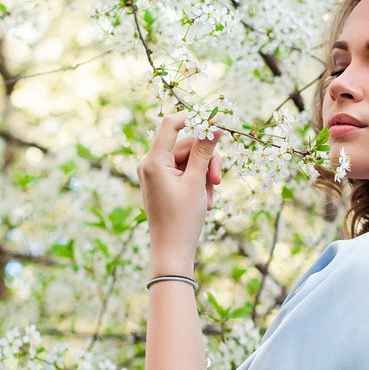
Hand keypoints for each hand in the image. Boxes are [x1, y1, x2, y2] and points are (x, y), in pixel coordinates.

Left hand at [136, 112, 222, 274]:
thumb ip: (204, 152)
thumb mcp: (197, 182)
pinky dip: (197, 182)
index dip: (193, 118)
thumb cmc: (182, 219)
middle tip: (218, 180)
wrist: (172, 251)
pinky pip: (183, 172)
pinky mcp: (161, 183)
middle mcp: (150, 164)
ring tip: (209, 197)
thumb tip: (213, 127)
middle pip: (186, 145)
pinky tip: (204, 201)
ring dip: (204, 175)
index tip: (215, 119)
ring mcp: (155, 174)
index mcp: (153, 161)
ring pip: (189, 159)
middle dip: (206, 160)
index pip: (171, 125)